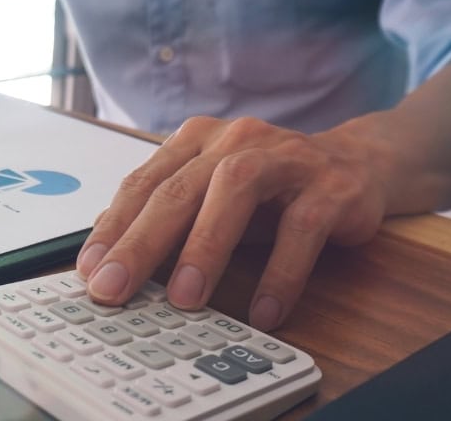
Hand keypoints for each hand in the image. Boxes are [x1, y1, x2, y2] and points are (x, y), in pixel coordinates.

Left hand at [75, 116, 387, 329]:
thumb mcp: (213, 195)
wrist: (360, 163)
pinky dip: (281, 273)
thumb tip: (109, 254)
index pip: (144, 182)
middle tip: (115, 289)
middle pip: (179, 188)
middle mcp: (236, 140)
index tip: (89, 270)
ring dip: (205, 247)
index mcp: (198, 140)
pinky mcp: (332, 186)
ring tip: (183, 298)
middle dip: (141, 242)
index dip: (114, 227)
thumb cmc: (273, 187)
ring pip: (235, 191)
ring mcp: (286, 158)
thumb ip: (170, 216)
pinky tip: (264, 311)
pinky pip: (302, 228)